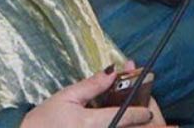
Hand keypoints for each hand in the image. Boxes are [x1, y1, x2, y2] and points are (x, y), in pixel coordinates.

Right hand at [20, 65, 165, 127]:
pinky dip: (116, 127)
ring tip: (132, 118)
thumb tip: (113, 71)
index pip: (125, 117)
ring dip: (127, 125)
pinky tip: (116, 123)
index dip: (141, 112)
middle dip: (138, 121)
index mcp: (92, 123)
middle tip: (144, 112)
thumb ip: (92, 85)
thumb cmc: (44, 120)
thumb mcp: (67, 96)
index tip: (149, 110)